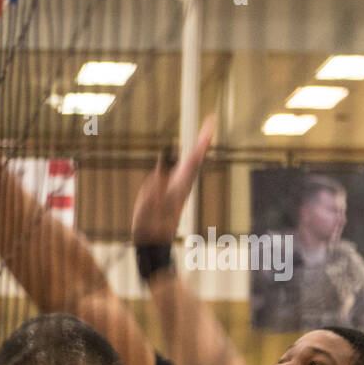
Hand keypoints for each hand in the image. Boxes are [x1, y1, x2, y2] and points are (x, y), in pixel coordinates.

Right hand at [132, 116, 213, 244]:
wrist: (152, 244)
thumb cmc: (151, 222)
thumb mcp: (153, 193)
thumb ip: (164, 168)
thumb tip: (173, 146)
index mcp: (182, 182)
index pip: (196, 155)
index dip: (203, 137)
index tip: (212, 119)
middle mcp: (184, 184)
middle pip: (196, 158)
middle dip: (203, 141)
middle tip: (210, 124)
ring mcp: (178, 191)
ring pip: (190, 166)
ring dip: (197, 150)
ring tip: (203, 137)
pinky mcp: (172, 195)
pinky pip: (181, 173)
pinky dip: (185, 162)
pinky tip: (182, 159)